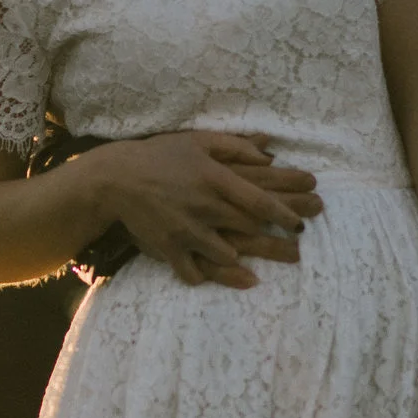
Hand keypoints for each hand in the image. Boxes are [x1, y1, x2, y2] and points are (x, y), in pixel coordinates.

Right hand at [77, 132, 322, 287]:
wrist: (116, 177)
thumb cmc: (160, 155)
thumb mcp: (199, 141)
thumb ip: (236, 147)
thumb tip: (270, 153)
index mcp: (216, 179)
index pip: (260, 202)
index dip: (286, 214)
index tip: (301, 224)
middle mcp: (206, 207)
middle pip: (250, 230)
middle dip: (277, 241)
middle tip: (296, 248)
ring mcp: (187, 231)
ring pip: (228, 254)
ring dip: (242, 258)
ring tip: (254, 260)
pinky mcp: (169, 248)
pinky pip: (194, 272)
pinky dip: (207, 275)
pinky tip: (214, 274)